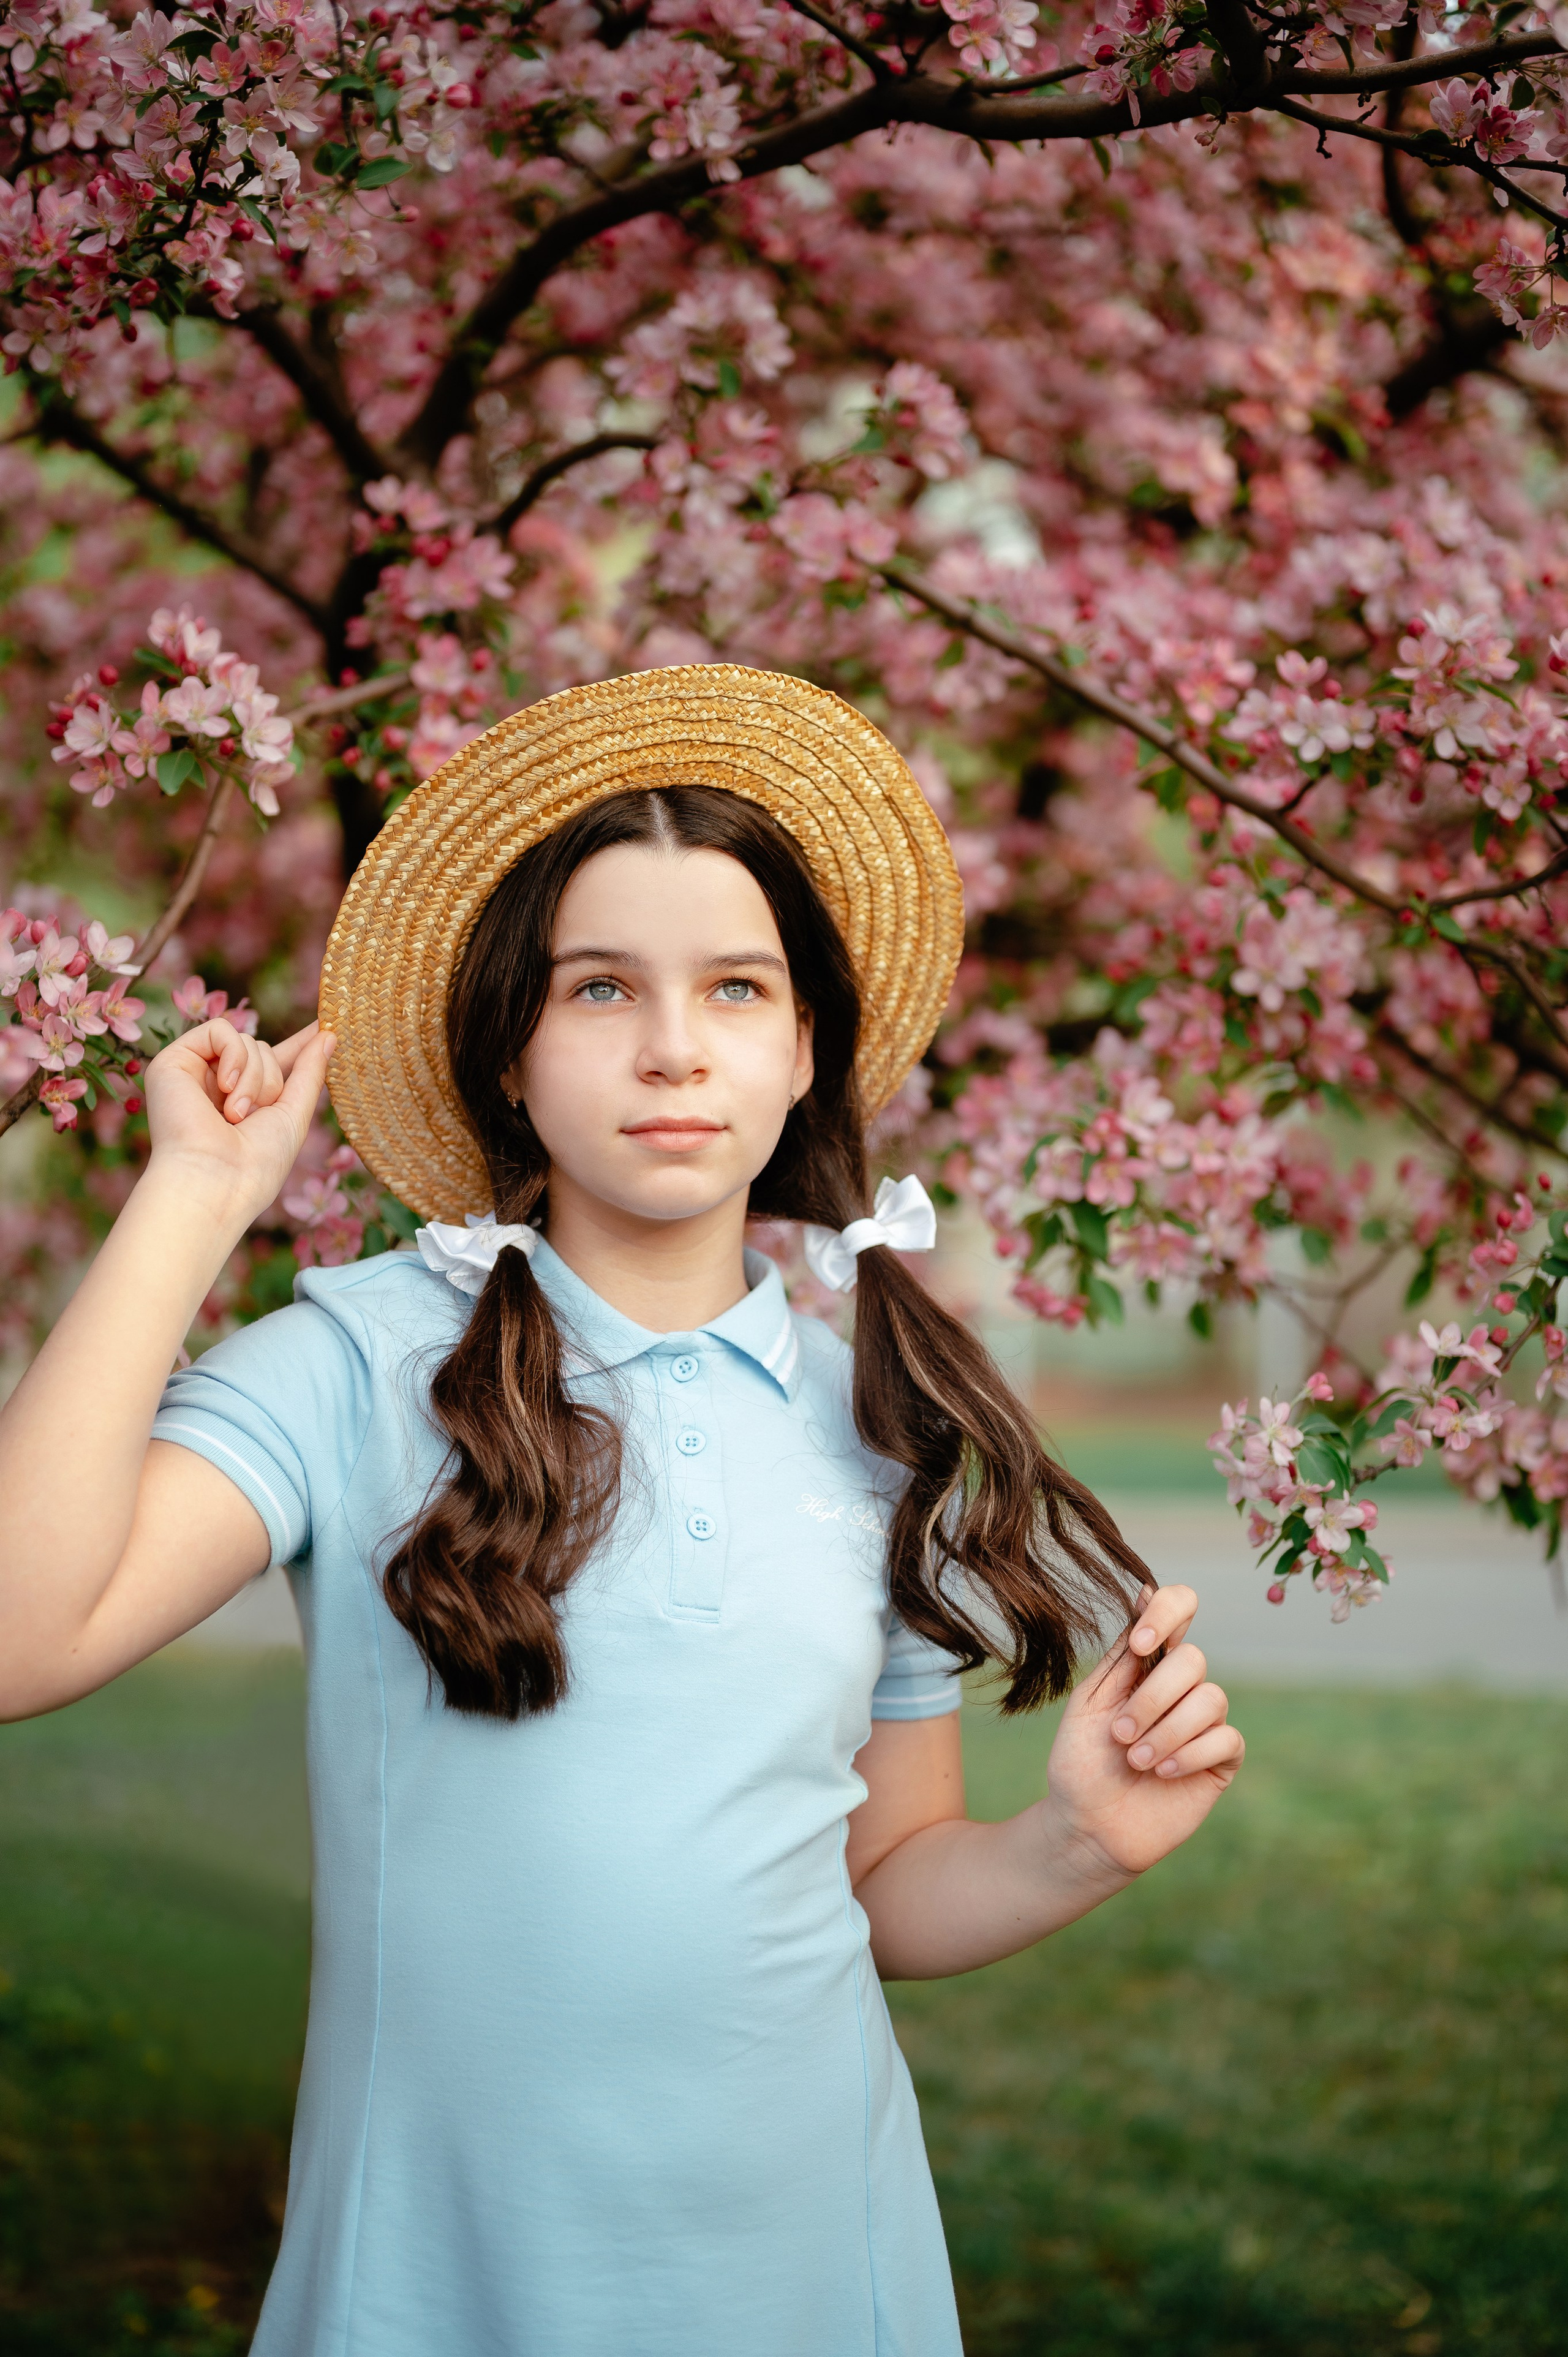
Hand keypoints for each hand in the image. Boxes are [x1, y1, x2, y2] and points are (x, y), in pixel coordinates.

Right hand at [143, 1017, 336, 1222]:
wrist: (214, 1181)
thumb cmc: (255, 1163)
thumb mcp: (293, 1115)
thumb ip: (309, 1073)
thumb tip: (329, 1034)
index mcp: (246, 1102)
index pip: (275, 1062)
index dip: (301, 1044)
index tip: (327, 1024)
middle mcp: (217, 1086)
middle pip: (263, 1050)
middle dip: (272, 1081)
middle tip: (252, 1117)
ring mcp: (194, 1073)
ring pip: (246, 1041)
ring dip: (254, 1078)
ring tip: (234, 1115)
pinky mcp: (173, 1061)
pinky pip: (219, 1030)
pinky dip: (232, 1056)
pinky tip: (223, 1088)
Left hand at [1041, 1584, 1242, 1882]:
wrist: (1088, 1826)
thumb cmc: (1081, 1764)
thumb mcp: (1090, 1702)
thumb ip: (1122, 1655)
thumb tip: (1145, 1589)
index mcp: (1147, 1663)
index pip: (1178, 1607)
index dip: (1168, 1613)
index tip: (1141, 1645)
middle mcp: (1180, 1687)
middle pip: (1194, 1659)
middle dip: (1153, 1698)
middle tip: (1120, 1734)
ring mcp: (1203, 1723)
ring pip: (1211, 1698)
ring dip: (1166, 1732)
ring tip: (1135, 1761)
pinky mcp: (1220, 1760)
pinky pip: (1226, 1738)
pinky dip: (1189, 1754)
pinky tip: (1161, 1773)